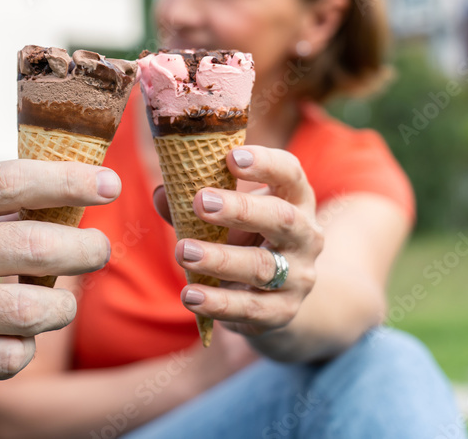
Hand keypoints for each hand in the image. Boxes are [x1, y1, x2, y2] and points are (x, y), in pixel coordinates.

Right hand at [0, 160, 116, 400]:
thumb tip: (80, 186)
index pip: (7, 182)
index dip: (65, 180)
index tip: (108, 183)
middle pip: (30, 246)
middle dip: (82, 249)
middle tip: (98, 249)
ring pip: (28, 309)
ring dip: (60, 307)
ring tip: (58, 303)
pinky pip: (10, 355)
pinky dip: (26, 347)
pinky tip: (16, 337)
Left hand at [153, 145, 322, 336]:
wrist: (279, 297)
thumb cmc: (246, 240)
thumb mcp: (227, 218)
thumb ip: (194, 206)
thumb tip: (162, 194)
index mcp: (294, 200)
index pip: (290, 174)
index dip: (265, 163)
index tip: (231, 157)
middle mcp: (305, 236)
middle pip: (281, 218)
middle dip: (240, 209)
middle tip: (199, 201)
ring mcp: (298, 276)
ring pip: (262, 266)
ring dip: (219, 258)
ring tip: (183, 251)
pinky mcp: (282, 311)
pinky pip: (249, 307)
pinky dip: (218, 302)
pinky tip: (190, 295)